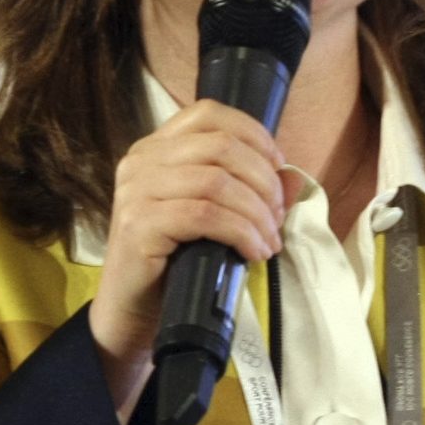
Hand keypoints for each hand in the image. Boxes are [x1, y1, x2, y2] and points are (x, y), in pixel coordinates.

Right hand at [86, 102, 291, 416]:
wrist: (132, 311)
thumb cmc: (173, 262)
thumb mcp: (213, 217)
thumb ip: (248, 191)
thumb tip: (292, 177)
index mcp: (155, 148)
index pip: (209, 113)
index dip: (254, 135)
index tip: (279, 168)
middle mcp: (140, 161)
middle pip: (220, 146)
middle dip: (262, 180)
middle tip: (277, 216)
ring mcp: (136, 191)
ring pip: (217, 181)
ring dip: (256, 212)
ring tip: (269, 240)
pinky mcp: (139, 225)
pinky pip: (205, 216)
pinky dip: (240, 232)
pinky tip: (254, 251)